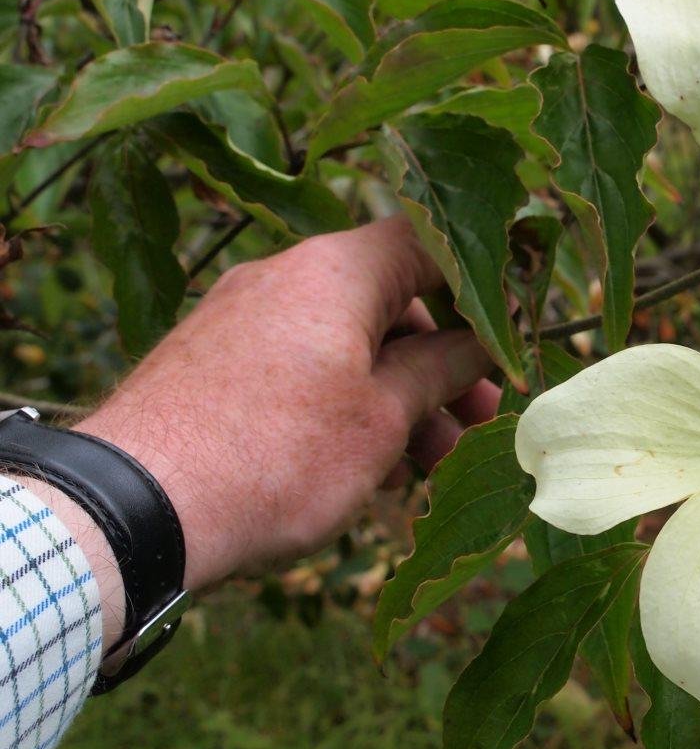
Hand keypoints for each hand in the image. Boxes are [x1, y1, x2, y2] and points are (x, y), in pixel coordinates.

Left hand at [77, 217, 496, 614]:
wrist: (135, 507)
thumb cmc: (278, 454)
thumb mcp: (384, 418)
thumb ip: (442, 371)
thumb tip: (483, 345)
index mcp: (335, 270)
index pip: (429, 241)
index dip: (482, 281)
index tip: (515, 332)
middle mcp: (284, 276)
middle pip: (390, 298)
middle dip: (444, 358)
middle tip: (482, 415)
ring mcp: (241, 319)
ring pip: (347, 341)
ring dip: (399, 392)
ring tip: (431, 461)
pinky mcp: (212, 364)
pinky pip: (302, 367)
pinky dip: (346, 402)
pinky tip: (366, 463)